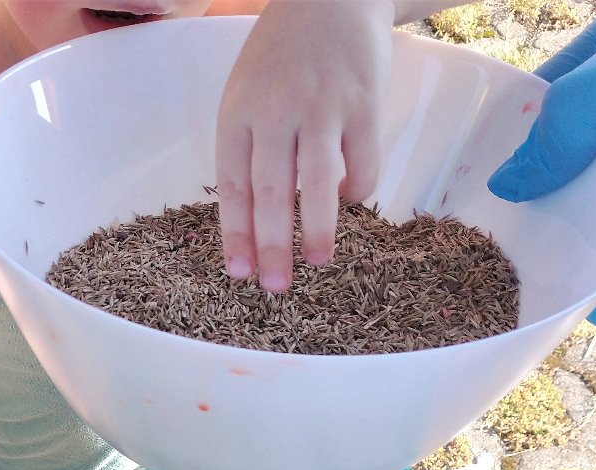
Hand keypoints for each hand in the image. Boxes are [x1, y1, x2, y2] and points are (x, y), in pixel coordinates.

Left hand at [216, 0, 393, 286]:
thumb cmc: (281, 57)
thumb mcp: (248, 95)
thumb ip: (250, 150)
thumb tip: (259, 220)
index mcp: (238, 114)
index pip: (232, 187)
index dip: (236, 235)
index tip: (239, 273)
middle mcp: (277, 112)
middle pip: (270, 192)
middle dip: (272, 246)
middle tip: (276, 287)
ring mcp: (322, 107)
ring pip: (317, 182)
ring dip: (316, 229)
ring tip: (317, 263)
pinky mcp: (363, 103)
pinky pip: (362, 161)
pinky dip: (357, 190)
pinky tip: (350, 202)